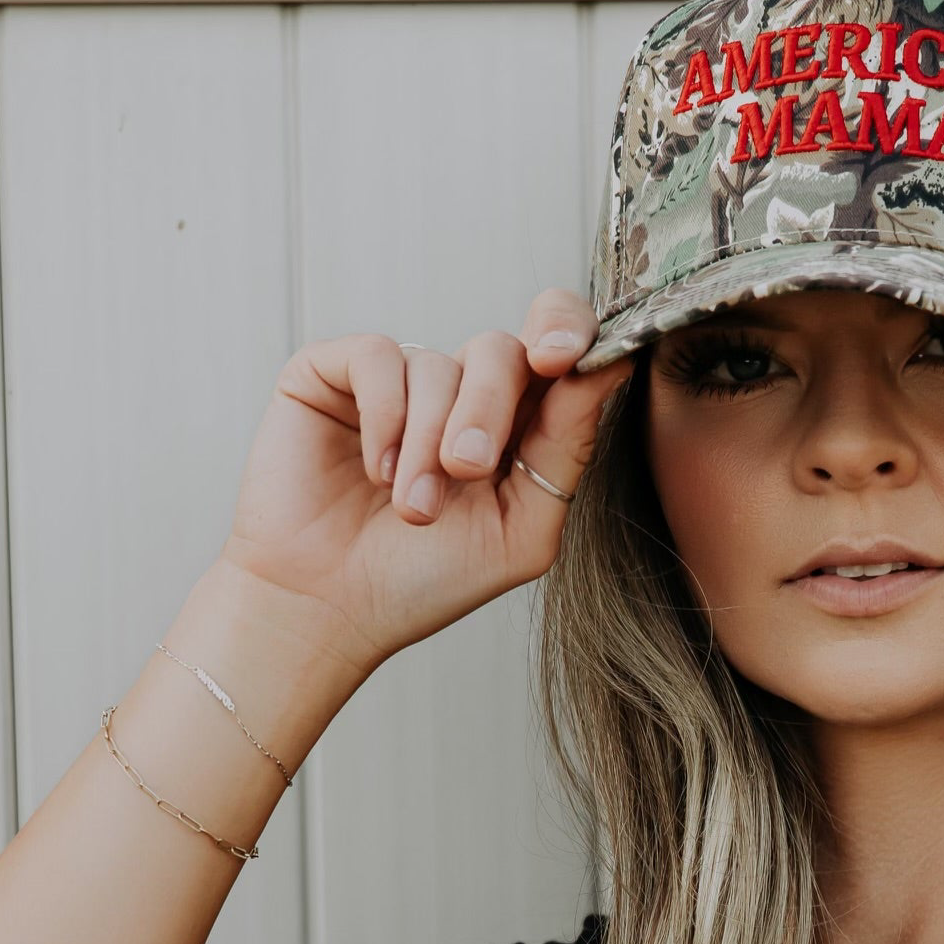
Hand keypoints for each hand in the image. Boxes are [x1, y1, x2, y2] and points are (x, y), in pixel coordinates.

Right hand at [217, 288, 626, 669]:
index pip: (559, 345)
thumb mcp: (521, 528)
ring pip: (439, 363)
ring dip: (428, 442)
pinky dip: (384, 416)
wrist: (329, 610)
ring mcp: (398, 380)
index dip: (569, 332)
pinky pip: (378, 356)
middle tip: (466, 471)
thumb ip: (568, 448)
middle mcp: (460, 393)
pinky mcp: (334, 374)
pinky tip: (375, 471)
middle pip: (502, 350)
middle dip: (489, 410)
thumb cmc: (425, 580)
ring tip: (411, 508)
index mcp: (516, 425)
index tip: (562, 359)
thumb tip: (614, 363)